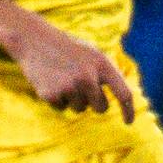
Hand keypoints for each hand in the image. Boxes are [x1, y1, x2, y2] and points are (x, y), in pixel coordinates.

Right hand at [9, 20, 137, 123]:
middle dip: (93, 102)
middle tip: (80, 85)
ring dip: (73, 99)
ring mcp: (69, 86)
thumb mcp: (93, 54)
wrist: (34, 40)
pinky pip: (61, 108)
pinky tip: (50, 82)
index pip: (124, 93)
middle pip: (101, 108)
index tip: (128, 122)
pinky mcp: (51, 94)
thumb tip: (125, 99)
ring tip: (62, 79)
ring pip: (80, 109)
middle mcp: (88, 76)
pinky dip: (57, 100)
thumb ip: (108, 74)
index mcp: (102, 64)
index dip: (128, 110)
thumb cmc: (68, 49)